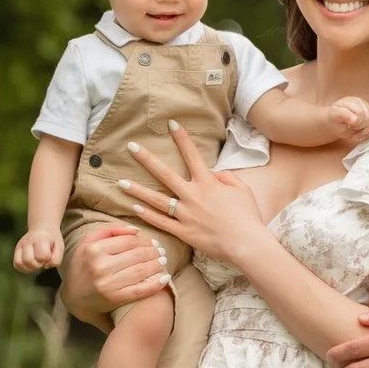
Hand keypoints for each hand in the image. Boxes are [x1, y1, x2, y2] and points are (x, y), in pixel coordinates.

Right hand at [12, 226, 63, 273]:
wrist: (42, 228)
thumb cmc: (52, 240)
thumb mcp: (60, 247)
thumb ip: (56, 259)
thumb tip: (45, 266)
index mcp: (40, 238)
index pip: (42, 256)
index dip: (48, 258)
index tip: (50, 254)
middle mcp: (28, 240)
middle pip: (28, 260)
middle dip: (38, 264)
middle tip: (42, 259)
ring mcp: (21, 245)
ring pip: (20, 263)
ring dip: (30, 267)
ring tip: (37, 262)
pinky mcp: (17, 249)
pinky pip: (16, 264)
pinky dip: (24, 268)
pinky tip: (31, 264)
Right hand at [60, 223, 169, 322]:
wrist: (73, 296)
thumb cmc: (83, 265)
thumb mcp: (88, 242)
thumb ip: (110, 230)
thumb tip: (136, 231)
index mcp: (94, 249)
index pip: (128, 241)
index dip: (144, 240)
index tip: (152, 241)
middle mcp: (101, 266)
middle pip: (137, 255)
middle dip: (153, 252)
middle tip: (161, 251)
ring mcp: (108, 284)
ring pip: (141, 270)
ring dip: (157, 265)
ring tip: (163, 261)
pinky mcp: (115, 298)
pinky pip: (140, 290)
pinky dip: (156, 284)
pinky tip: (165, 278)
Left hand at [116, 121, 271, 266]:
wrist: (246, 243)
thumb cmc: (247, 216)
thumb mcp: (241, 189)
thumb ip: (225, 176)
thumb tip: (211, 171)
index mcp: (208, 183)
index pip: (192, 155)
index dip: (182, 138)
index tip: (171, 124)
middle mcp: (193, 196)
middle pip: (165, 174)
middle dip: (147, 159)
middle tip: (132, 147)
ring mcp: (186, 215)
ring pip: (156, 200)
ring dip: (138, 190)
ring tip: (121, 182)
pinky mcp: (184, 232)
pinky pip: (161, 222)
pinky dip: (147, 215)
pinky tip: (134, 207)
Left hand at [328, 95, 368, 140]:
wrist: (335, 122)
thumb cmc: (334, 119)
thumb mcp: (334, 117)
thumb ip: (343, 115)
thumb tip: (355, 119)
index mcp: (352, 101)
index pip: (361, 113)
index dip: (356, 123)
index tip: (348, 126)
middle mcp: (362, 103)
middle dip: (360, 127)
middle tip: (351, 128)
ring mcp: (368, 109)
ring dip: (364, 131)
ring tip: (354, 131)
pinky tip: (360, 132)